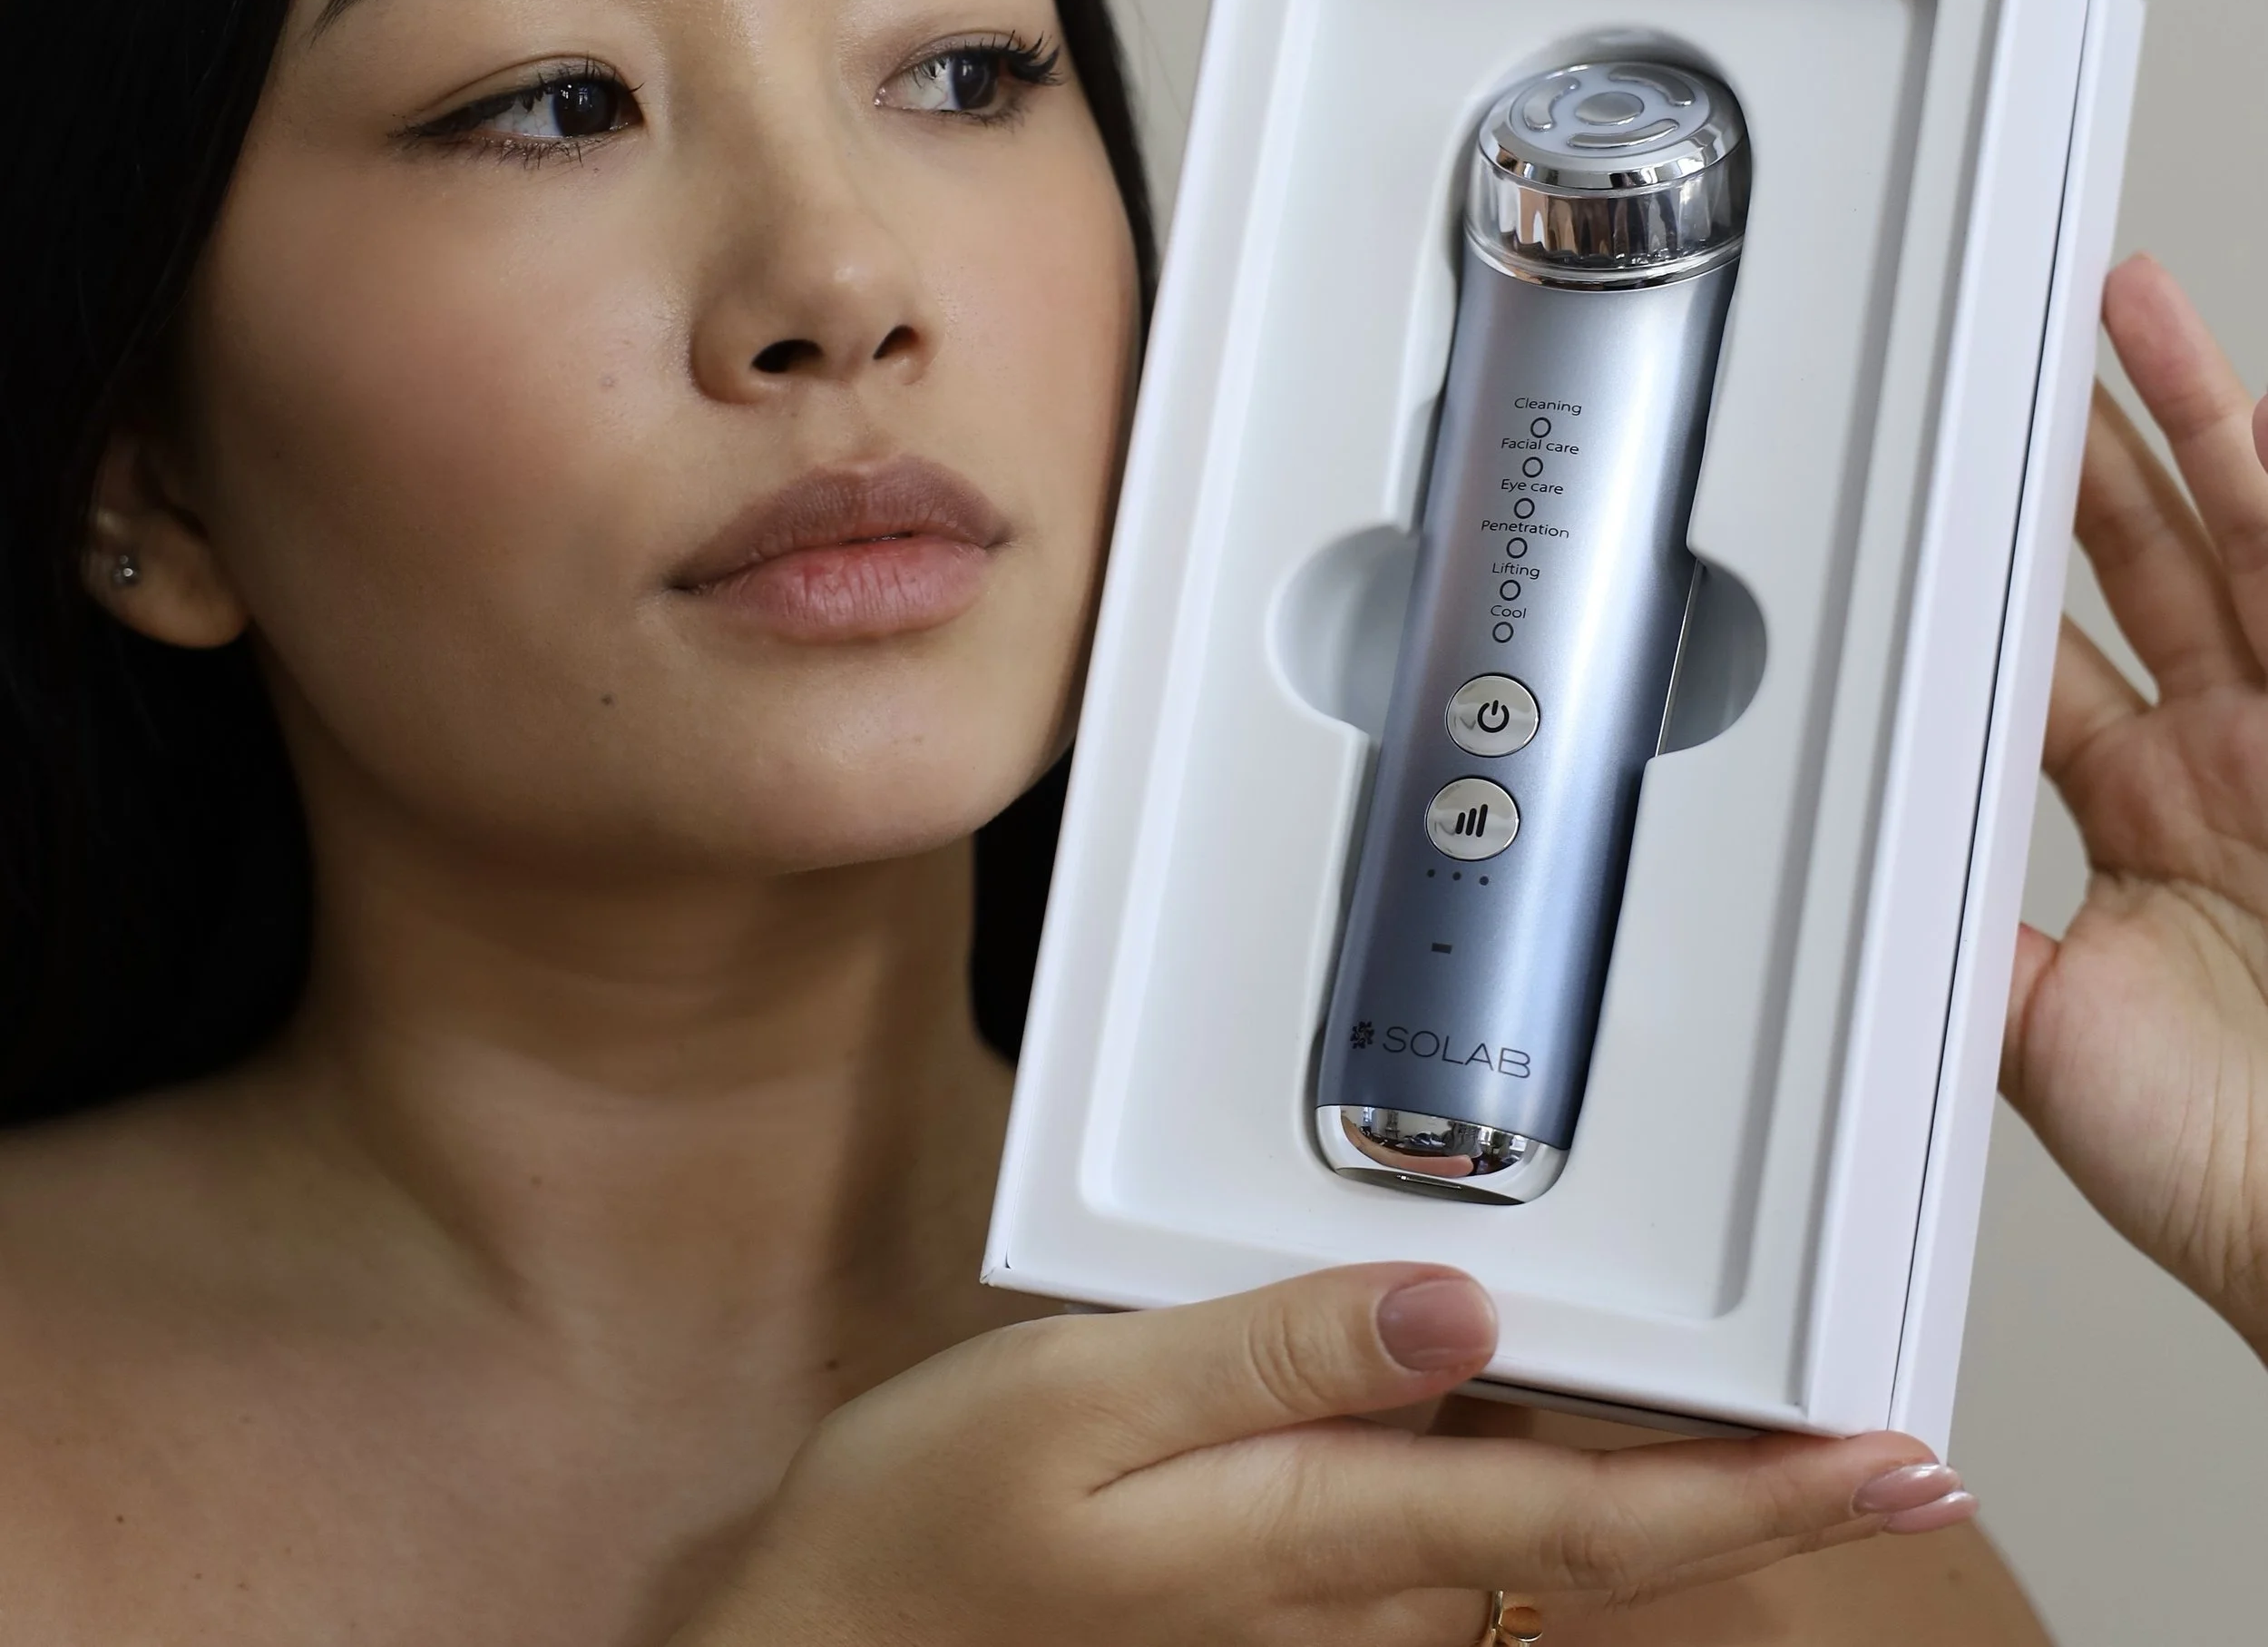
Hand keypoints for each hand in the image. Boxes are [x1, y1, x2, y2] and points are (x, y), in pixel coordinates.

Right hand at [670, 1262, 1963, 1644]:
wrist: (836, 1639)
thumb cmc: (936, 1522)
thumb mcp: (1085, 1402)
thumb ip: (1275, 1352)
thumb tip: (1454, 1307)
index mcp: (1322, 1531)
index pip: (1593, 1522)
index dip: (1762, 1498)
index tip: (1896, 1463)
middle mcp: (1354, 1586)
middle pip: (1589, 1524)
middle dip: (1744, 1483)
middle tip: (1877, 1429)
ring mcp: (1325, 1598)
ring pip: (1522, 1518)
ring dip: (1637, 1463)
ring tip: (1744, 1390)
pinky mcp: (1286, 1580)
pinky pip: (1442, 1513)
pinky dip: (1522, 1452)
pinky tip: (1527, 1384)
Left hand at [2004, 252, 2267, 1357]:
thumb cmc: (2221, 1163)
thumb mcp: (2033, 1027)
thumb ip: (1953, 923)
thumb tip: (1838, 863)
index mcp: (2143, 817)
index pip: (2047, 652)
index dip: (1997, 566)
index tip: (1945, 490)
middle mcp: (2230, 763)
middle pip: (2142, 567)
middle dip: (2086, 456)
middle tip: (2029, 351)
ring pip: (2238, 539)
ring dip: (2186, 424)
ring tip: (2130, 313)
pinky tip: (2254, 410)